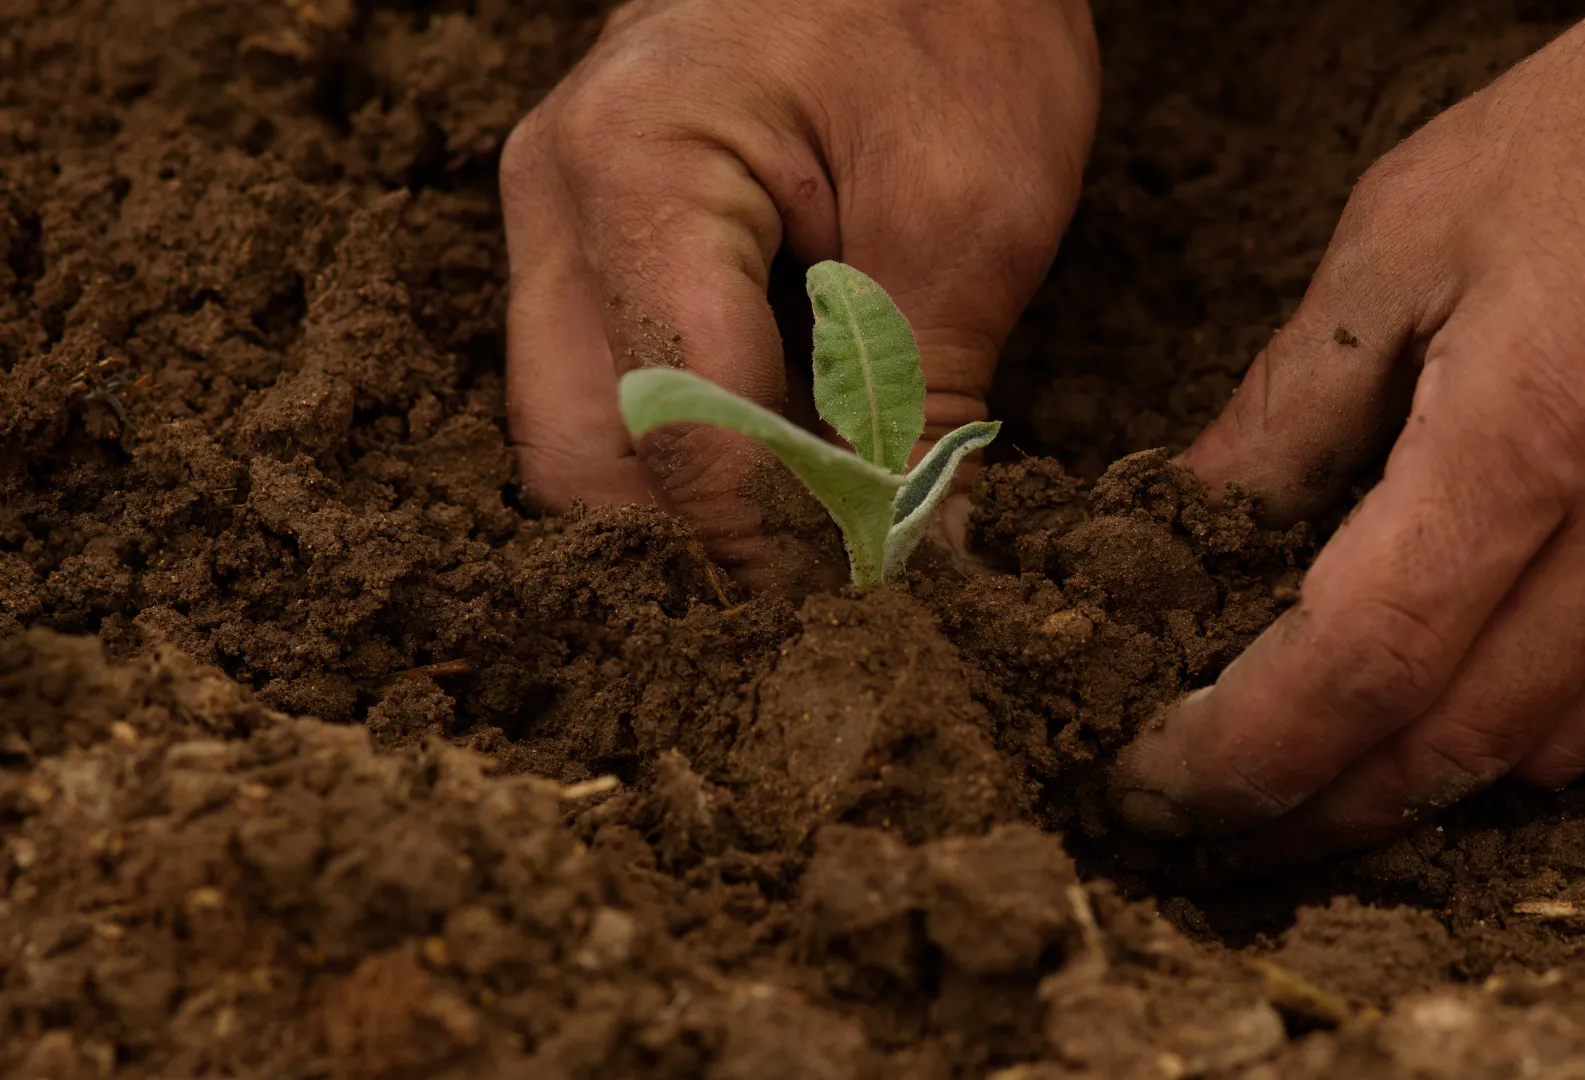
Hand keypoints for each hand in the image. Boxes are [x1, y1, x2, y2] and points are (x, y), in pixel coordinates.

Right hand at [501, 0, 1097, 588]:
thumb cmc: (951, 11)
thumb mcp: (970, 216)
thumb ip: (921, 406)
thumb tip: (911, 565)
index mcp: (639, 174)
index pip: (682, 432)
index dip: (772, 555)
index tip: (859, 629)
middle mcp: (557, 197)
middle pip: (580, 457)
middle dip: (697, 555)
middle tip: (824, 616)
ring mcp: (558, 211)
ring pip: (582, 433)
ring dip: (693, 511)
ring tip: (819, 557)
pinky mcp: (595, 228)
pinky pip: (610, 379)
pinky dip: (694, 450)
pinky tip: (791, 478)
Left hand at [1113, 0, 1584, 861]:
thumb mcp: (1404, 234)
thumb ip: (1291, 404)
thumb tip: (1188, 519)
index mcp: (1527, 430)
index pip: (1359, 664)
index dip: (1242, 752)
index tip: (1154, 784)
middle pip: (1448, 746)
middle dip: (1310, 813)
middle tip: (1207, 828)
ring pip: (1546, 750)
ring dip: (1410, 793)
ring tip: (1304, 786)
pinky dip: (1518, 737)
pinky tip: (1443, 715)